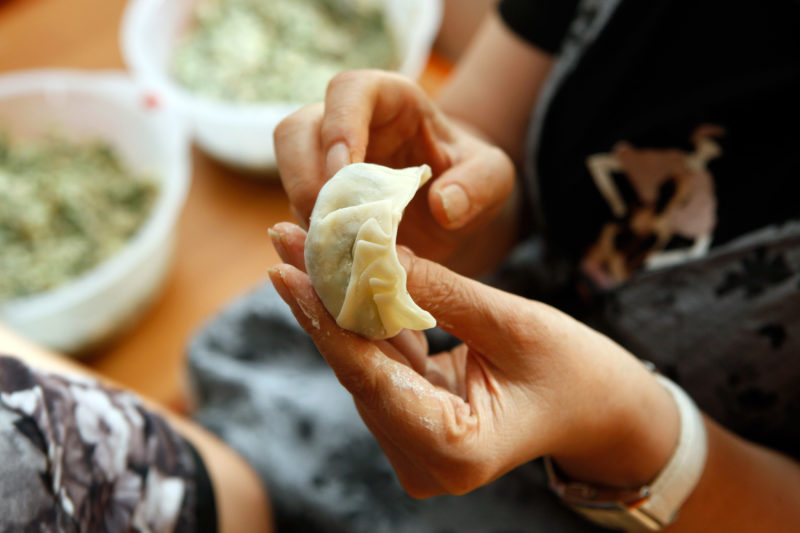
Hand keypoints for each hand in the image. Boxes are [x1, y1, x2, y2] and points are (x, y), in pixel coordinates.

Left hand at [268, 223, 678, 496]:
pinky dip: (364, 320)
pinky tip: (338, 274)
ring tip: (303, 246)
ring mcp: (416, 449)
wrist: (601, 410)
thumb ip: (441, 293)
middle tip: (286, 238)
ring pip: (361, 365)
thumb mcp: (515, 325)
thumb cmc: (578, 372)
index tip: (284, 265)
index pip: (370, 377)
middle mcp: (424, 461)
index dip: (323, 317)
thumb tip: (373, 250)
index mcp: (454, 451)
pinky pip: (380, 365)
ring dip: (336, 305)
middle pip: (357, 370)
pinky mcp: (414, 426)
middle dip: (322, 300)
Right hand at [273, 70, 516, 267]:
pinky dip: (312, 240)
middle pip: (297, 130)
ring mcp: (324, 163)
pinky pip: (297, 214)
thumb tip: (443, 205)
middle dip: (307, 178)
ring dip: (305, 212)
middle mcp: (347, 125)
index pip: (349, 91)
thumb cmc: (473, 182)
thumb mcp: (495, 179)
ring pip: (288, 172)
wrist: (457, 214)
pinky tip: (337, 265)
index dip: (339, 126)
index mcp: (390, 101)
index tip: (345, 171)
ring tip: (338, 250)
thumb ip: (479, 185)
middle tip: (333, 223)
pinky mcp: (319, 201)